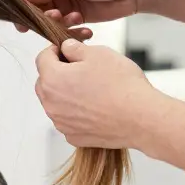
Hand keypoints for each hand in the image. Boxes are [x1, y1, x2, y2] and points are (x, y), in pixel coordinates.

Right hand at [14, 0, 152, 32]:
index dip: (22, 1)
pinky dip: (69, 30)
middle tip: (54, 18)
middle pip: (32, 4)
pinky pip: (60, 27)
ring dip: (57, 23)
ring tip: (74, 19)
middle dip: (41, 15)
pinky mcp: (72, 13)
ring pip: (45, 18)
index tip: (25, 15)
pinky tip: (83, 27)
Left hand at [34, 39, 161, 148]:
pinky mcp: (73, 136)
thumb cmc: (121, 85)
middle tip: (80, 68)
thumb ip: (75, 48)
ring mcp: (61, 123)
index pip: (42, 58)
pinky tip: (95, 107)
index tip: (67, 50)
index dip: (54, 50)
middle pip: (45, 82)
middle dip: (57, 72)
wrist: (141, 118)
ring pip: (55, 102)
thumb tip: (66, 48)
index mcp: (52, 79)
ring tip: (91, 88)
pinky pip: (68, 119)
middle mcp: (51, 104)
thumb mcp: (98, 53)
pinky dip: (76, 112)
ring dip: (66, 93)